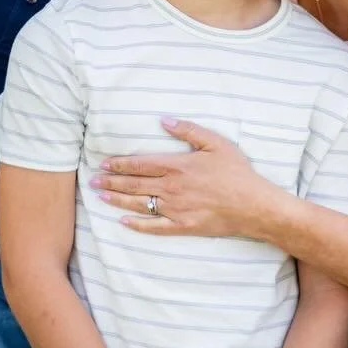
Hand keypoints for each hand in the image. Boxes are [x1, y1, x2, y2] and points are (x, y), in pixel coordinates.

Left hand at [90, 118, 279, 238]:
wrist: (253, 205)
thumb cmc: (237, 172)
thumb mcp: (216, 143)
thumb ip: (188, 130)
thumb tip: (164, 120)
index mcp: (177, 166)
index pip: (140, 164)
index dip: (120, 163)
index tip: (105, 163)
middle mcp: (171, 188)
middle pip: (134, 184)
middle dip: (111, 181)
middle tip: (93, 180)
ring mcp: (175, 210)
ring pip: (139, 204)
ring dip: (118, 200)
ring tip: (101, 196)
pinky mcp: (182, 227)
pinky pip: (154, 227)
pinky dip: (137, 225)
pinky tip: (124, 221)